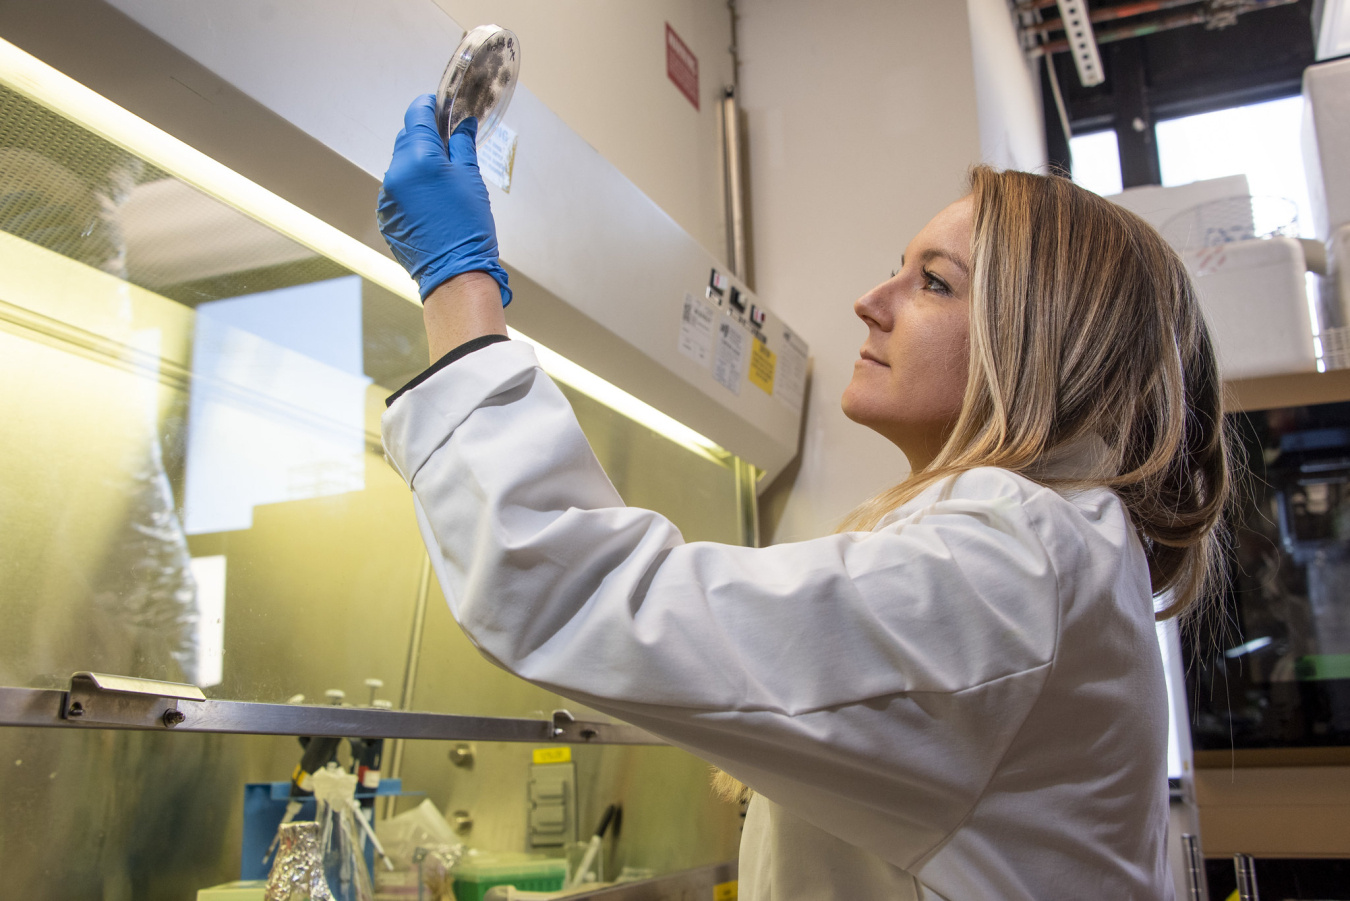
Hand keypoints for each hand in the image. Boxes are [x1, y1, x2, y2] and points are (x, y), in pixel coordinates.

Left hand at [377, 94, 511, 304]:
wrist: (455, 274)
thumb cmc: (468, 229)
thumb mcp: (471, 179)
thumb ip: (463, 146)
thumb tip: (462, 124)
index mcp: (419, 159)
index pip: (416, 116)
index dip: (428, 106)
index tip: (438, 105)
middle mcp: (397, 173)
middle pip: (407, 140)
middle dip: (425, 138)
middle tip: (447, 144)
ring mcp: (387, 196)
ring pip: (401, 166)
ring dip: (418, 165)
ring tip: (441, 180)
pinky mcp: (385, 215)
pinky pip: (396, 190)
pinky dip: (411, 188)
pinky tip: (431, 202)